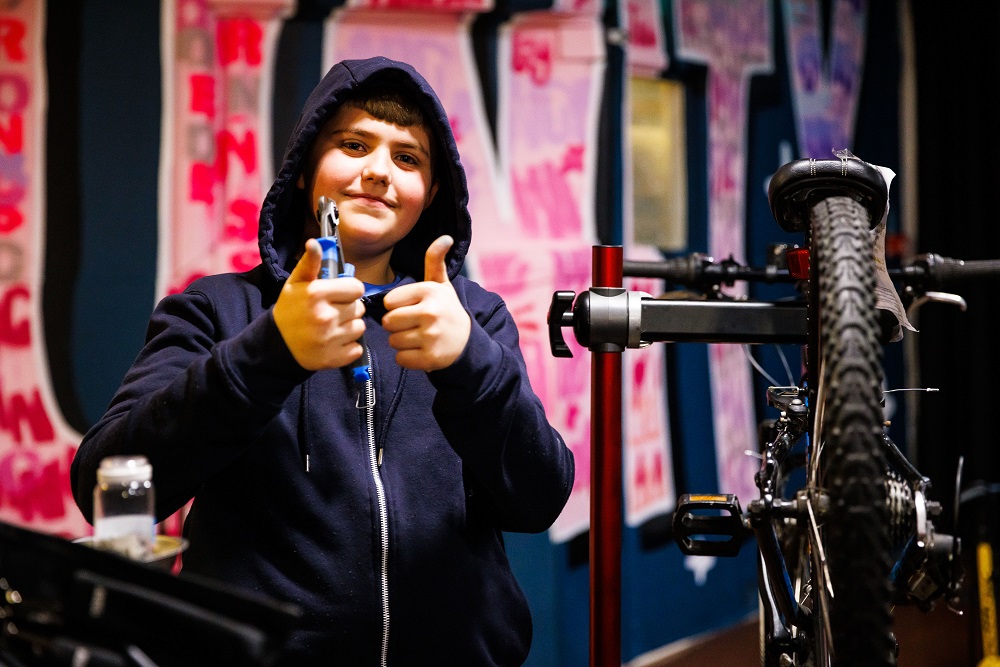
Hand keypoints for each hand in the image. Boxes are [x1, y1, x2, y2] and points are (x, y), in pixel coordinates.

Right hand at [273, 239, 365, 370]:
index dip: (350, 290)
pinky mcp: (334, 358)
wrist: (276, 346)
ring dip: (349, 327)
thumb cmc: (289, 310)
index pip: (357, 288)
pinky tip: (333, 342)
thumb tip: (315, 242)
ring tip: (332, 327)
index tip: (340, 294)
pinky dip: (348, 347)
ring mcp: (331, 339)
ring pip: (360, 327)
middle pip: (359, 308)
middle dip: (348, 309)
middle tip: (332, 312)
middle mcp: (325, 316)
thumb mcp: (295, 284)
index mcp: (317, 294)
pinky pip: (357, 348)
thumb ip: (309, 263)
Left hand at [382, 235, 470, 370]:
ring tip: (418, 338)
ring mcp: (431, 336)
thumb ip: (435, 261)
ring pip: (393, 341)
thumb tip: (445, 238)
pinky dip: (407, 358)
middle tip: (413, 325)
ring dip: (401, 342)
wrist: (467, 342)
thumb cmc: (446, 310)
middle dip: (396, 326)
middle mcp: (430, 312)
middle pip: (388, 322)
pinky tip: (421, 351)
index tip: (412, 309)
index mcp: (429, 291)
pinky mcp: (430, 358)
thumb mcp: (441, 285)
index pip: (389, 302)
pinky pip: (400, 358)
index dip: (397, 307)